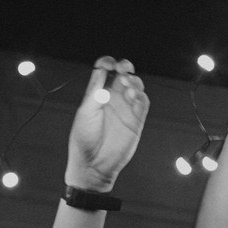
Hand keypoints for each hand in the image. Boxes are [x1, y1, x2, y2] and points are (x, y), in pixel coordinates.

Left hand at [67, 58, 149, 192]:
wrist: (94, 164)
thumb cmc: (84, 139)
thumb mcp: (86, 112)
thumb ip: (95, 92)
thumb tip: (103, 72)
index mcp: (97, 95)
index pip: (104, 72)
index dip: (107, 63)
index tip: (109, 62)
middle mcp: (112, 99)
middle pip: (123, 76)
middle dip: (125, 68)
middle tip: (124, 68)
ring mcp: (125, 109)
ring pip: (135, 87)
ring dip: (133, 82)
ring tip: (127, 85)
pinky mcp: (136, 121)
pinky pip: (143, 103)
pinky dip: (140, 96)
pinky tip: (132, 96)